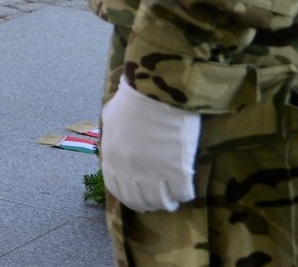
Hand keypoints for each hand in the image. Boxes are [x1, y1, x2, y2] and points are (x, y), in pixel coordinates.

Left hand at [100, 80, 199, 211]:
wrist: (156, 93)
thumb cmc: (133, 99)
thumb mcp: (111, 117)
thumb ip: (111, 135)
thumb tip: (113, 142)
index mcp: (112, 158)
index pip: (117, 190)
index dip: (128, 197)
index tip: (138, 197)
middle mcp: (130, 171)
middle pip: (139, 201)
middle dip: (148, 204)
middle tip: (158, 200)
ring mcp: (155, 174)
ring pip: (161, 203)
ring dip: (168, 203)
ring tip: (174, 199)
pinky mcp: (178, 172)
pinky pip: (183, 194)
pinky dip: (185, 194)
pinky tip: (186, 188)